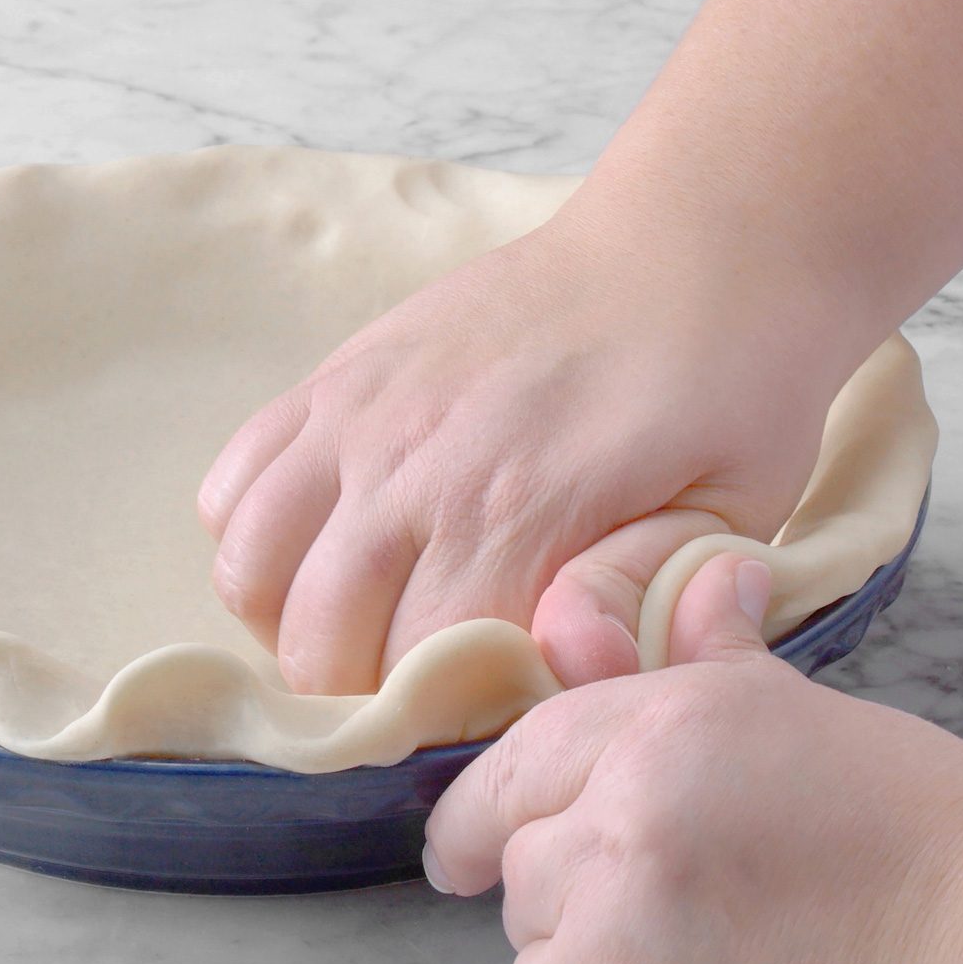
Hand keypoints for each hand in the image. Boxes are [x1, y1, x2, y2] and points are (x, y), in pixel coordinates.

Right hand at [198, 199, 853, 693]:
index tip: (486, 712)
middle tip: (427, 679)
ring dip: (292, 618)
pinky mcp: (335, 375)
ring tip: (361, 618)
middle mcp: (410, 468)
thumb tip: (556, 663)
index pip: (411, 678)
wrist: (695, 244)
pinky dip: (255, 535)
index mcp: (514, 517)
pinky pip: (231, 483)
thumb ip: (638, 600)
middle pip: (313, 643)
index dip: (443, 719)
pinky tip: (324, 544)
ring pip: (249, 570)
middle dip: (362, 691)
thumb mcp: (731, 513)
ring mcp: (357, 414)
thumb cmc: (728, 385)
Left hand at [423, 554, 962, 963]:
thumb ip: (719, 656)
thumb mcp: (810, 717)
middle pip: (518, 873)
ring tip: (682, 961)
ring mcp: (621, 941)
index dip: (477, 814)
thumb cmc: (923, 833)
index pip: (508, 768)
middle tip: (649, 903)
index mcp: (654, 733)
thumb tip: (711, 575)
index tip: (464, 850)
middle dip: (563, 892)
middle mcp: (618, 827)